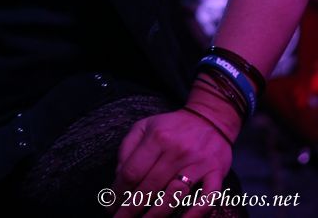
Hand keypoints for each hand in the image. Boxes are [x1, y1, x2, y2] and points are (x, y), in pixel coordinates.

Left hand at [112, 108, 232, 216]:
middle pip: (150, 187)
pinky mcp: (216, 173)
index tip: (110, 205)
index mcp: (157, 138)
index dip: (118, 191)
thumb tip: (119, 176)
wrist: (209, 118)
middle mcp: (177, 151)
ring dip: (155, 215)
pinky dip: (195, 214)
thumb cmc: (171, 126)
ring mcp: (198, 164)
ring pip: (174, 196)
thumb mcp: (144, 126)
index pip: (132, 171)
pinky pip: (207, 198)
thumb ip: (127, 148)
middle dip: (131, 209)